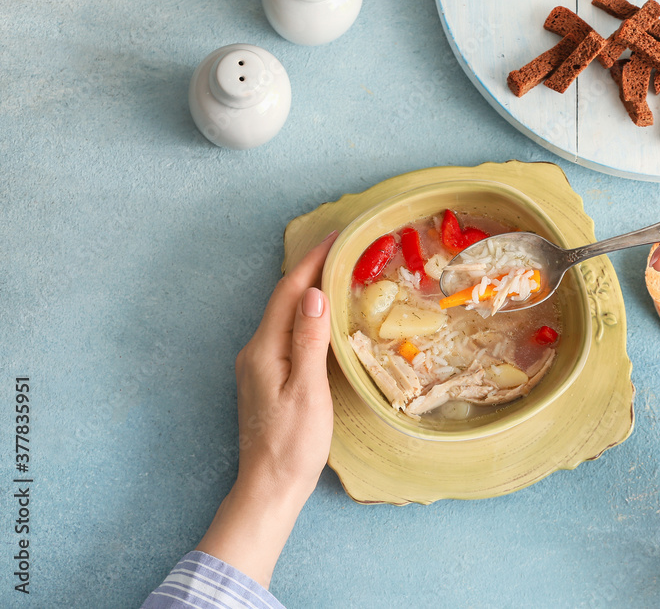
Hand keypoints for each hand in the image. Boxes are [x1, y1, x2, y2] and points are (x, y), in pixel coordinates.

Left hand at [197, 231, 336, 587]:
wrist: (269, 486)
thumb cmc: (293, 443)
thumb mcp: (308, 391)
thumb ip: (308, 341)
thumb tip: (313, 294)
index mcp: (263, 350)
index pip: (289, 293)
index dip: (311, 262)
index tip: (336, 237)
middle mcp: (254, 351)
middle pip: (283, 300)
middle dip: (309, 270)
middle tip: (340, 249)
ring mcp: (257, 366)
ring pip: (284, 316)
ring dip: (307, 292)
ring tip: (335, 273)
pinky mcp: (265, 378)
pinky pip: (285, 333)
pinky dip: (304, 316)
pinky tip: (321, 317)